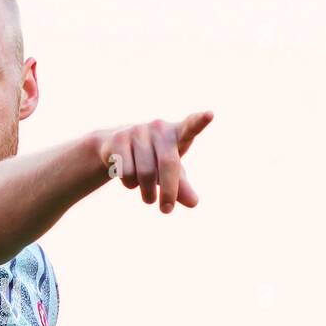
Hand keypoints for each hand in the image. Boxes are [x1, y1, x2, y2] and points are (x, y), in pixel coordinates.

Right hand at [96, 111, 212, 212]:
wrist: (116, 146)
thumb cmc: (153, 159)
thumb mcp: (171, 172)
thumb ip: (183, 186)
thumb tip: (194, 203)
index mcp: (177, 133)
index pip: (191, 126)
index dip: (199, 121)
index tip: (210, 114)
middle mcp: (158, 128)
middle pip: (168, 164)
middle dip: (169, 191)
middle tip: (166, 210)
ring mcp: (137, 131)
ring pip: (145, 173)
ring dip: (147, 192)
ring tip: (147, 196)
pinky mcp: (118, 139)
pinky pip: (126, 172)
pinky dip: (130, 184)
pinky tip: (130, 180)